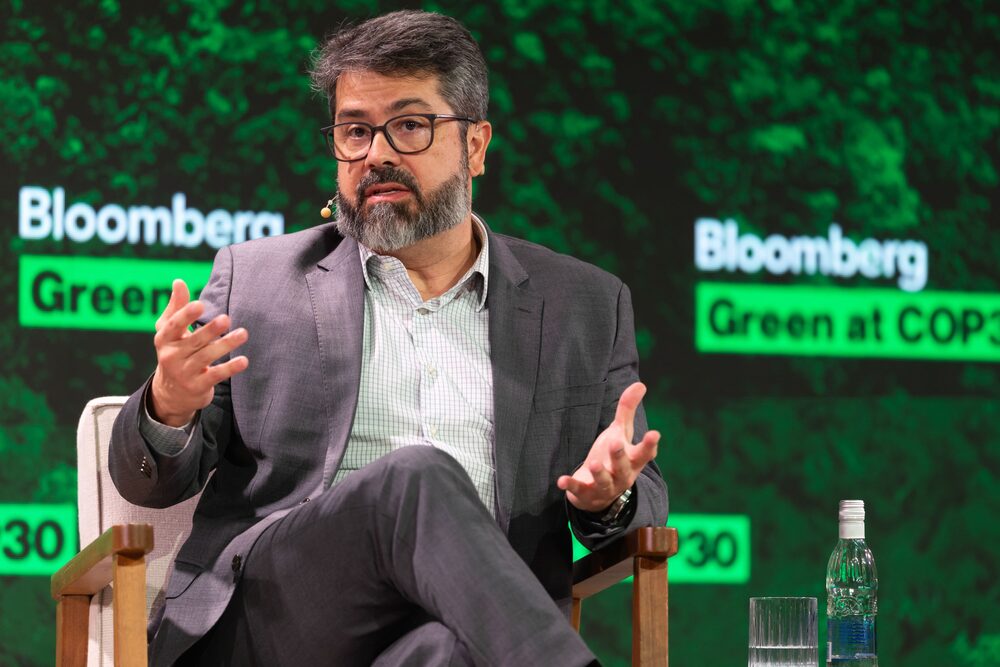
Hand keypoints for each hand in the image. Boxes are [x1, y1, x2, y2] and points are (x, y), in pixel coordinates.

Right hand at [149, 279, 248, 425]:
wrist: (172, 393)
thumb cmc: (175, 352)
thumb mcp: (169, 332)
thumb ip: (176, 307)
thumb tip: (179, 281)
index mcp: (164, 339)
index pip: (173, 326)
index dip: (186, 315)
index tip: (200, 304)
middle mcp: (171, 356)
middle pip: (194, 341)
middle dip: (210, 330)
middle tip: (226, 318)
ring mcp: (184, 373)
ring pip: (207, 357)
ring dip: (226, 344)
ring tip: (243, 333)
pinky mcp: (198, 386)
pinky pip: (216, 376)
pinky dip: (230, 368)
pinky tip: (244, 360)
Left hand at [556, 382, 659, 512]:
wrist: (599, 493)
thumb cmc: (613, 457)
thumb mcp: (620, 433)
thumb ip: (627, 410)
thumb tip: (640, 384)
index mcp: (633, 461)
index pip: (644, 453)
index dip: (649, 445)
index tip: (654, 434)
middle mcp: (621, 475)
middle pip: (623, 467)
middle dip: (620, 456)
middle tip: (616, 444)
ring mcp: (604, 486)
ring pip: (603, 481)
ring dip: (598, 472)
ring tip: (593, 463)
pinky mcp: (586, 492)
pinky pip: (578, 489)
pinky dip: (571, 486)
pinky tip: (561, 480)